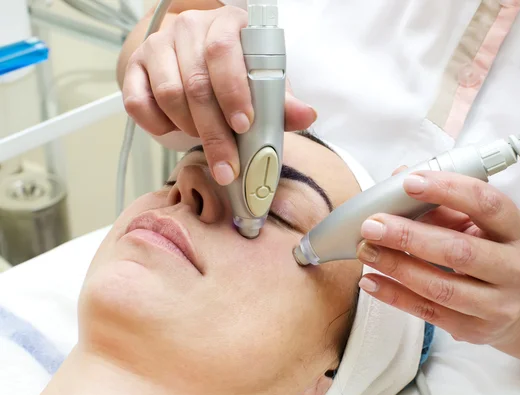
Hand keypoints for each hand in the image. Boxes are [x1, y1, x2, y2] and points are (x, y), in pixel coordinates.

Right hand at [122, 6, 316, 185]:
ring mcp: (158, 46)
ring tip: (207, 144)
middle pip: (197, 83)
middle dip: (215, 133)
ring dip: (190, 130)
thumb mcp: (263, 83)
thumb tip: (306, 116)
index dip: (233, 91)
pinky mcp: (135, 68)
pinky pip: (138, 103)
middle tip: (228, 167)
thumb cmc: (236, 74)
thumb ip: (281, 101)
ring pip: (170, 94)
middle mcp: (189, 28)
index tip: (245, 126)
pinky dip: (158, 127)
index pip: (224, 50)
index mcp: (227, 24)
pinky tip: (176, 132)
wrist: (195, 61)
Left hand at [356, 168, 519, 346]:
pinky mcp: (476, 330)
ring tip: (366, 250)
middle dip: (408, 236)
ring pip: (440, 287)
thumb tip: (399, 178)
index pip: (487, 204)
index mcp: (519, 231)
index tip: (409, 182)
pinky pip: (428, 312)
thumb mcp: (483, 225)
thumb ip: (445, 204)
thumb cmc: (496, 254)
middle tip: (372, 225)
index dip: (448, 190)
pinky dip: (394, 296)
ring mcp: (499, 305)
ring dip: (396, 267)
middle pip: (459, 251)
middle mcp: (516, 269)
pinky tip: (371, 280)